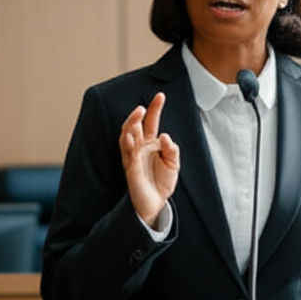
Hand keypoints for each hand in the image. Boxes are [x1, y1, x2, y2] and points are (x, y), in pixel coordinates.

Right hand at [120, 92, 179, 227]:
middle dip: (138, 115)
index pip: (151, 122)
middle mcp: (140, 148)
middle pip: (135, 126)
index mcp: (150, 144)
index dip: (155, 109)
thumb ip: (171, 150)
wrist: (155, 203)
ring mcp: (133, 157)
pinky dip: (129, 145)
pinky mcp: (131, 169)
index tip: (160, 96)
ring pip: (127, 137)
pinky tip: (131, 137)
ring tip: (137, 114)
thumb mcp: (173, 164)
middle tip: (144, 106)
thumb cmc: (161, 181)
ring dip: (131, 125)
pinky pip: (128, 155)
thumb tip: (165, 136)